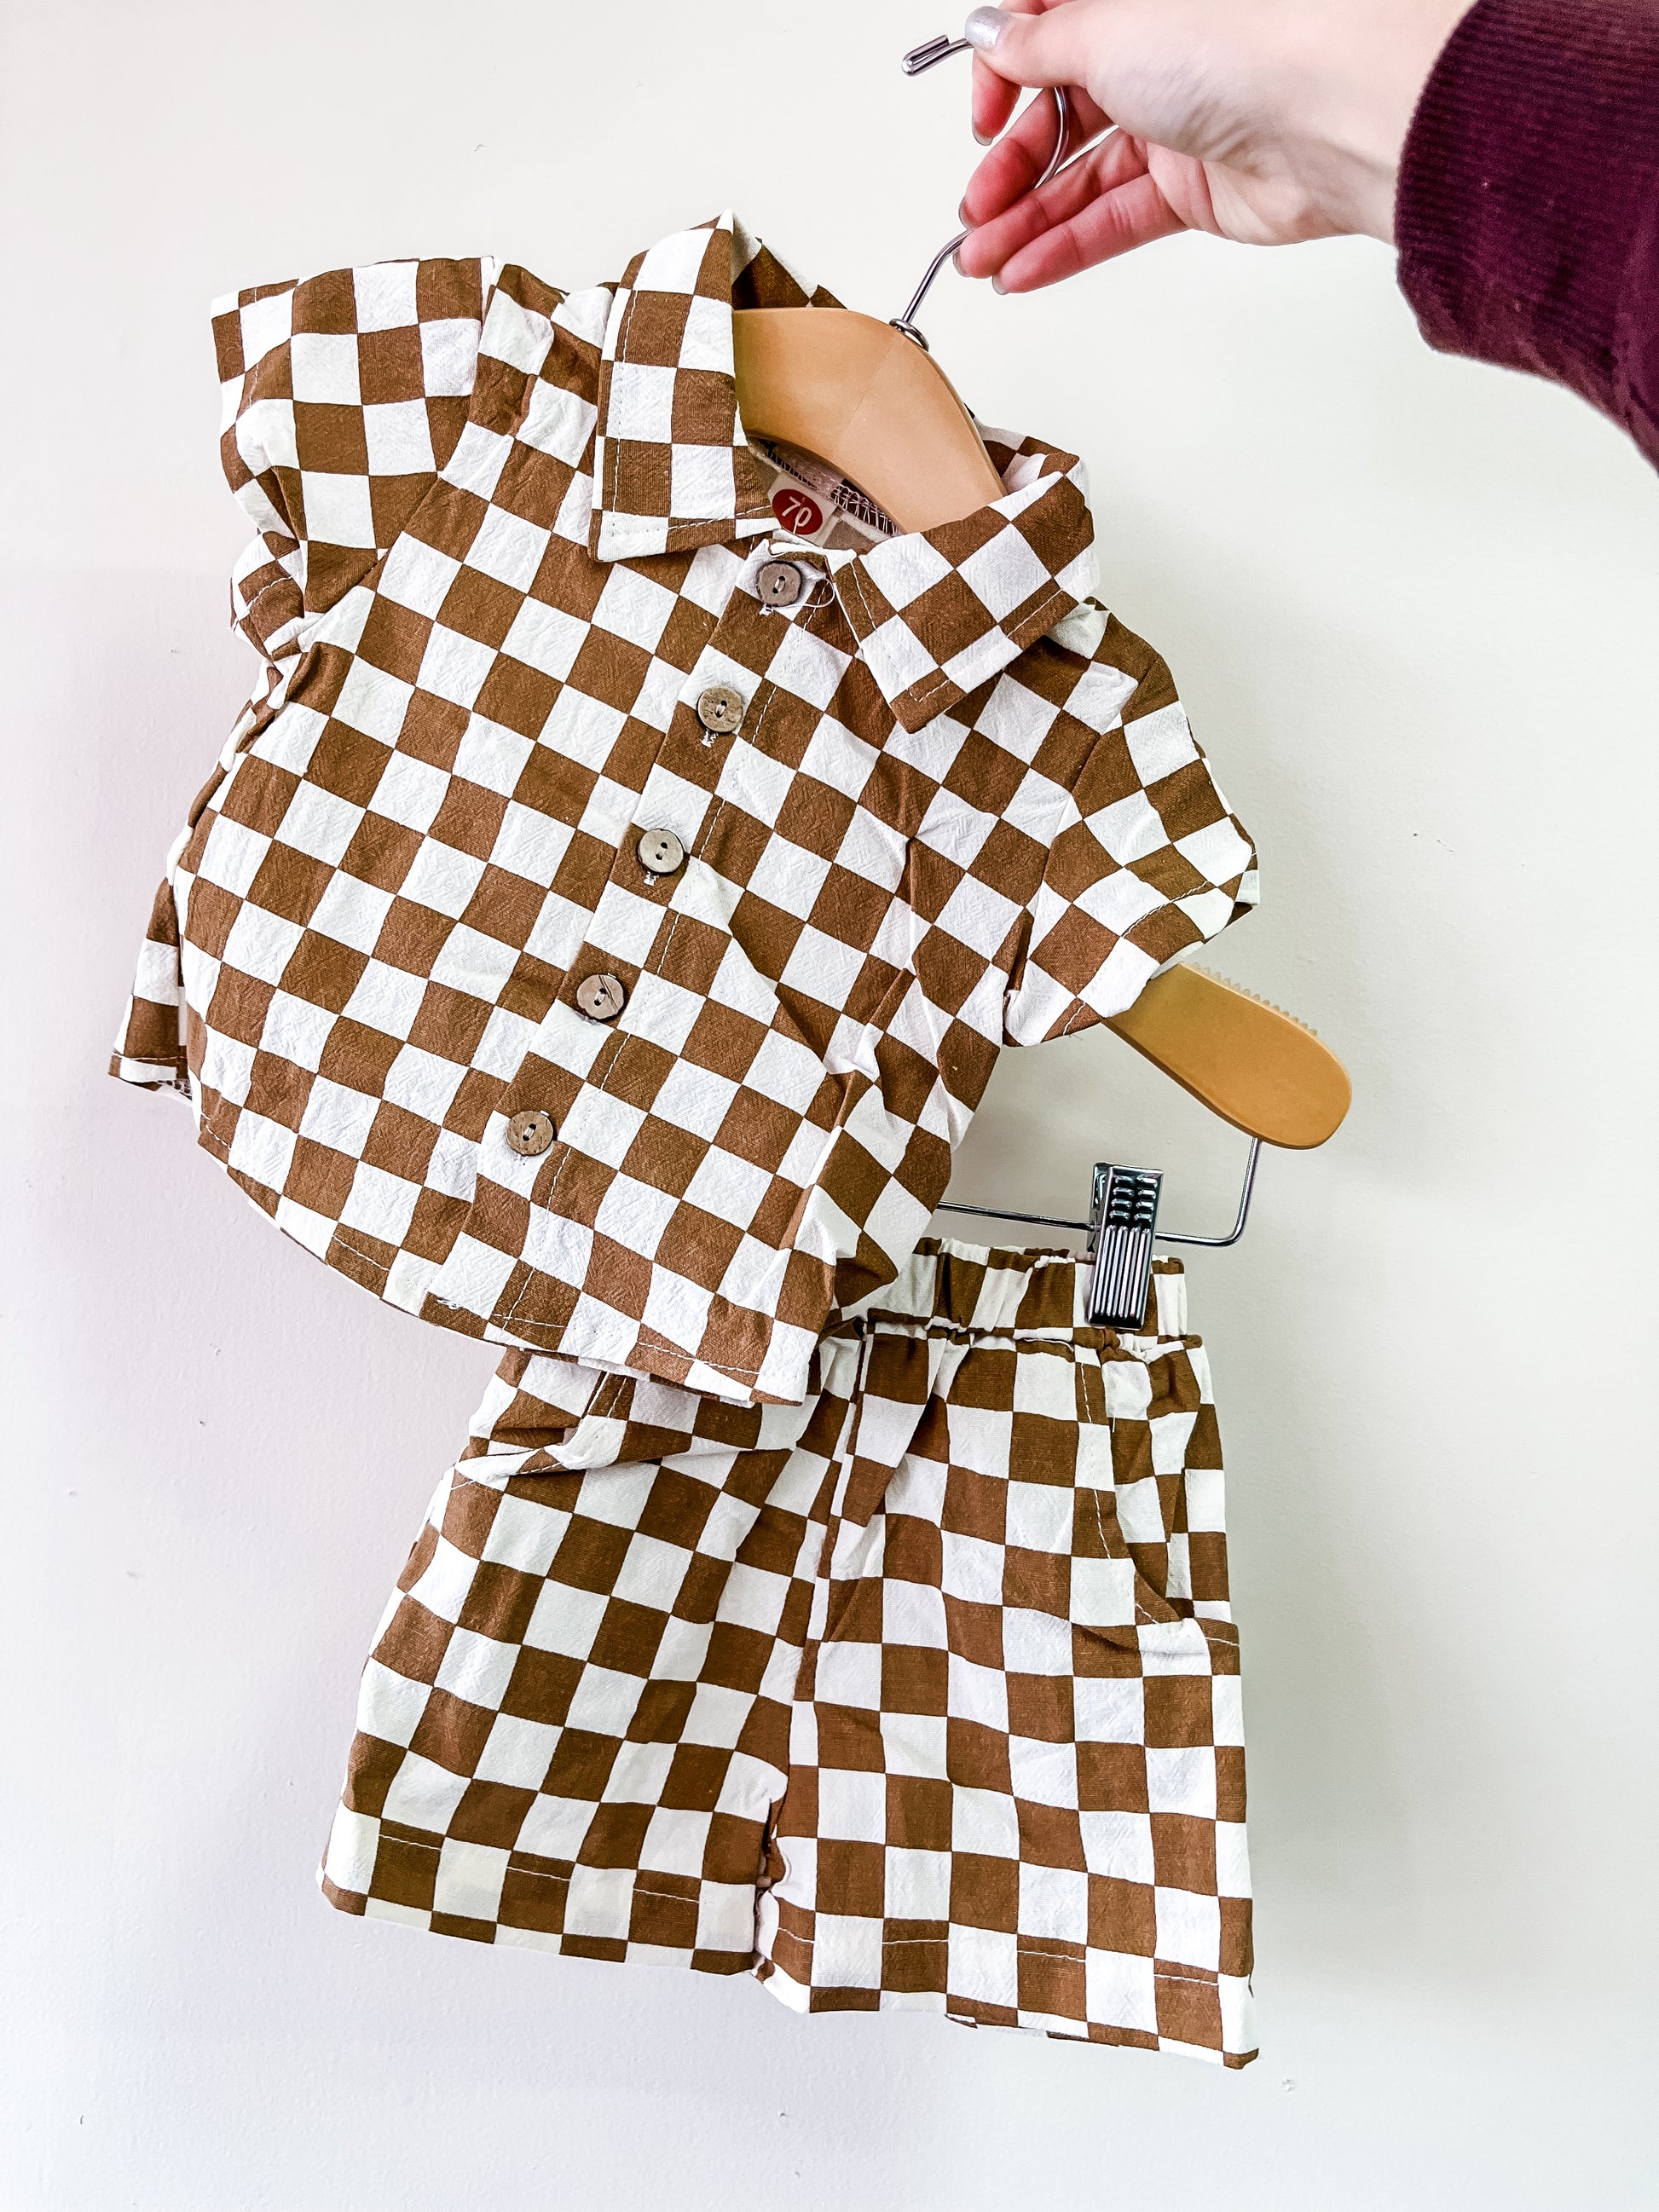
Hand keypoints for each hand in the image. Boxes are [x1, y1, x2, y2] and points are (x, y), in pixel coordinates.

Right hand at [956, 0, 1472, 292]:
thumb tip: (994, 38)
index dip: (1003, 72)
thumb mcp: (1105, 28)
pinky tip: (1022, 268)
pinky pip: (1114, 218)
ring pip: (1081, 174)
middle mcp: (1157, 50)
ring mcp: (1176, 121)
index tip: (982, 111)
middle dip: (1008, 164)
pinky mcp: (1196, 187)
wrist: (1332, 113)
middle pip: (1058, 112)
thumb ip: (1040, 45)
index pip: (1046, 30)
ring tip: (979, 255)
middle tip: (975, 204)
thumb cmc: (1245, 42)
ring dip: (1023, 218)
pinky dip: (1065, 246)